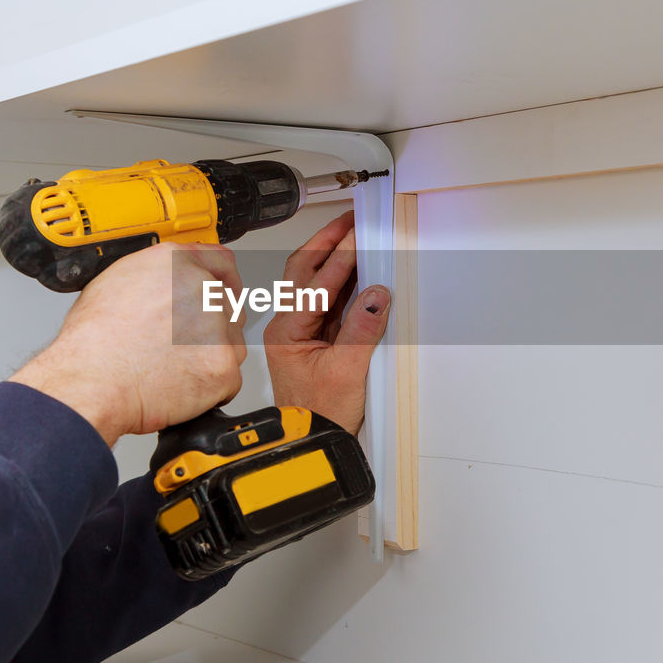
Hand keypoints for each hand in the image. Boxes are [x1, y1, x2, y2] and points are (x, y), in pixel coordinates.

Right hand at [11, 243, 246, 445]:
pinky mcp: (223, 365)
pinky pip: (228, 377)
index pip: (220, 261)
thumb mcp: (115, 284)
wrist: (91, 383)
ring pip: (231, 342)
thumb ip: (155, 277)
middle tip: (182, 345)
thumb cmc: (93, 343)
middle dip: (212, 326)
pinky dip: (209, 386)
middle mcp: (201, 288)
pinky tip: (179, 385)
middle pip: (228, 305)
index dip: (224, 279)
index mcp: (175, 263)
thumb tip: (164, 285)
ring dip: (210, 355)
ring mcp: (217, 327)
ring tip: (171, 367)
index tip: (226, 289)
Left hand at [264, 211, 389, 434]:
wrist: (313, 443)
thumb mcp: (347, 373)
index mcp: (287, 332)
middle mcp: (288, 326)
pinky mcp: (316, 337)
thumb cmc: (317, 417)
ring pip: (314, 280)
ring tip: (355, 233)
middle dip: (328, 241)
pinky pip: (327, 297)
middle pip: (304, 270)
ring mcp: (300, 330)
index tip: (360, 235)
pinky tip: (360, 267)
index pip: (316, 283)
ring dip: (333, 255)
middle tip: (351, 218)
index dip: (341, 256)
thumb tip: (375, 295)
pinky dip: (342, 277)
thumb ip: (361, 331)